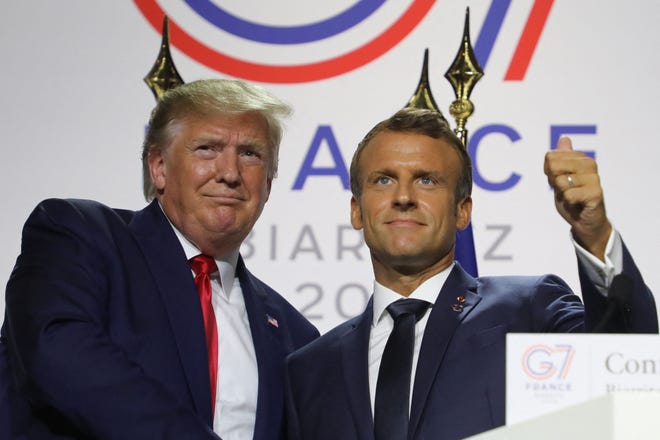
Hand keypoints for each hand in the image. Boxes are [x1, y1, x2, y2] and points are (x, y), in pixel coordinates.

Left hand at [544, 136, 611, 260]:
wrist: (585, 222)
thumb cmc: (572, 199)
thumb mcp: (561, 176)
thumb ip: (561, 158)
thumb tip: (564, 138)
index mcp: (581, 158)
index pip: (550, 157)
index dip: (549, 173)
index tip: (560, 181)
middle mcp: (590, 164)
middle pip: (553, 166)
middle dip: (554, 182)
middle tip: (565, 190)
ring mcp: (594, 178)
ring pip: (560, 181)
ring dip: (562, 193)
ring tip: (572, 197)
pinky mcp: (596, 193)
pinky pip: (568, 194)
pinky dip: (568, 202)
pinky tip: (577, 204)